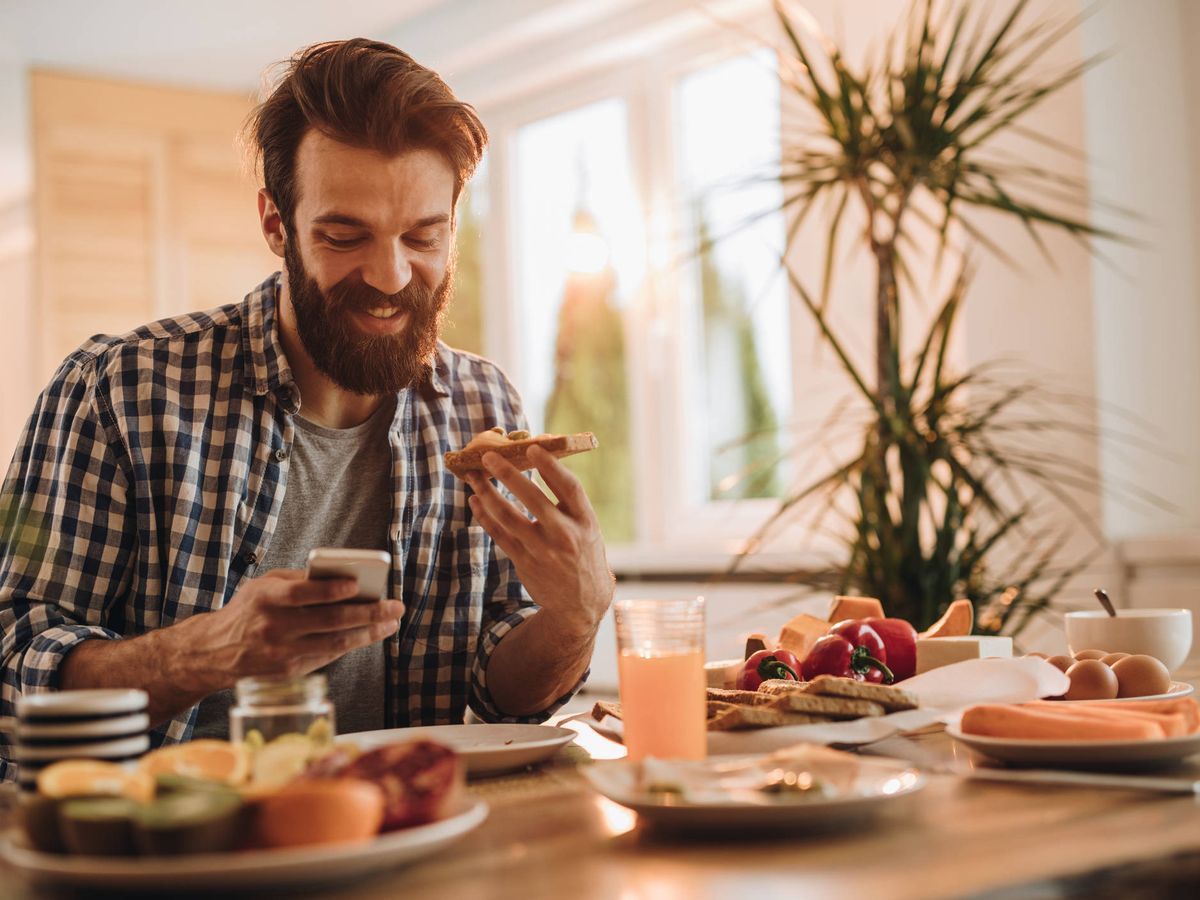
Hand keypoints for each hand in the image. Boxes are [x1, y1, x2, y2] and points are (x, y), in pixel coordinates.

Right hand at [193, 569, 403, 684]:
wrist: (215, 652)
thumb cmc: (249, 610)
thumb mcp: (264, 586)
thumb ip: (299, 581)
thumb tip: (343, 579)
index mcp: (265, 599)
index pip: (302, 594)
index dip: (331, 590)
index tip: (357, 584)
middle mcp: (273, 628)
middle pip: (329, 621)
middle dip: (368, 614)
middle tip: (394, 607)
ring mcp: (281, 654)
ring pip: (335, 644)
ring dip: (368, 633)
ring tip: (390, 623)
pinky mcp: (288, 673)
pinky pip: (327, 657)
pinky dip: (350, 644)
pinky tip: (368, 634)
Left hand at [465, 446, 613, 633]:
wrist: (582, 601)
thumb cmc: (583, 553)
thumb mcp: (588, 527)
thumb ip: (568, 501)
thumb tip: (542, 462)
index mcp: (586, 521)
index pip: (569, 487)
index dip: (550, 466)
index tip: (532, 449)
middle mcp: (565, 535)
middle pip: (533, 499)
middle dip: (508, 475)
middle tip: (489, 457)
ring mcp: (543, 551)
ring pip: (508, 517)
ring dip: (487, 494)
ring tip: (473, 477)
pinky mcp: (525, 563)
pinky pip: (499, 535)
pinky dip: (485, 516)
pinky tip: (475, 501)